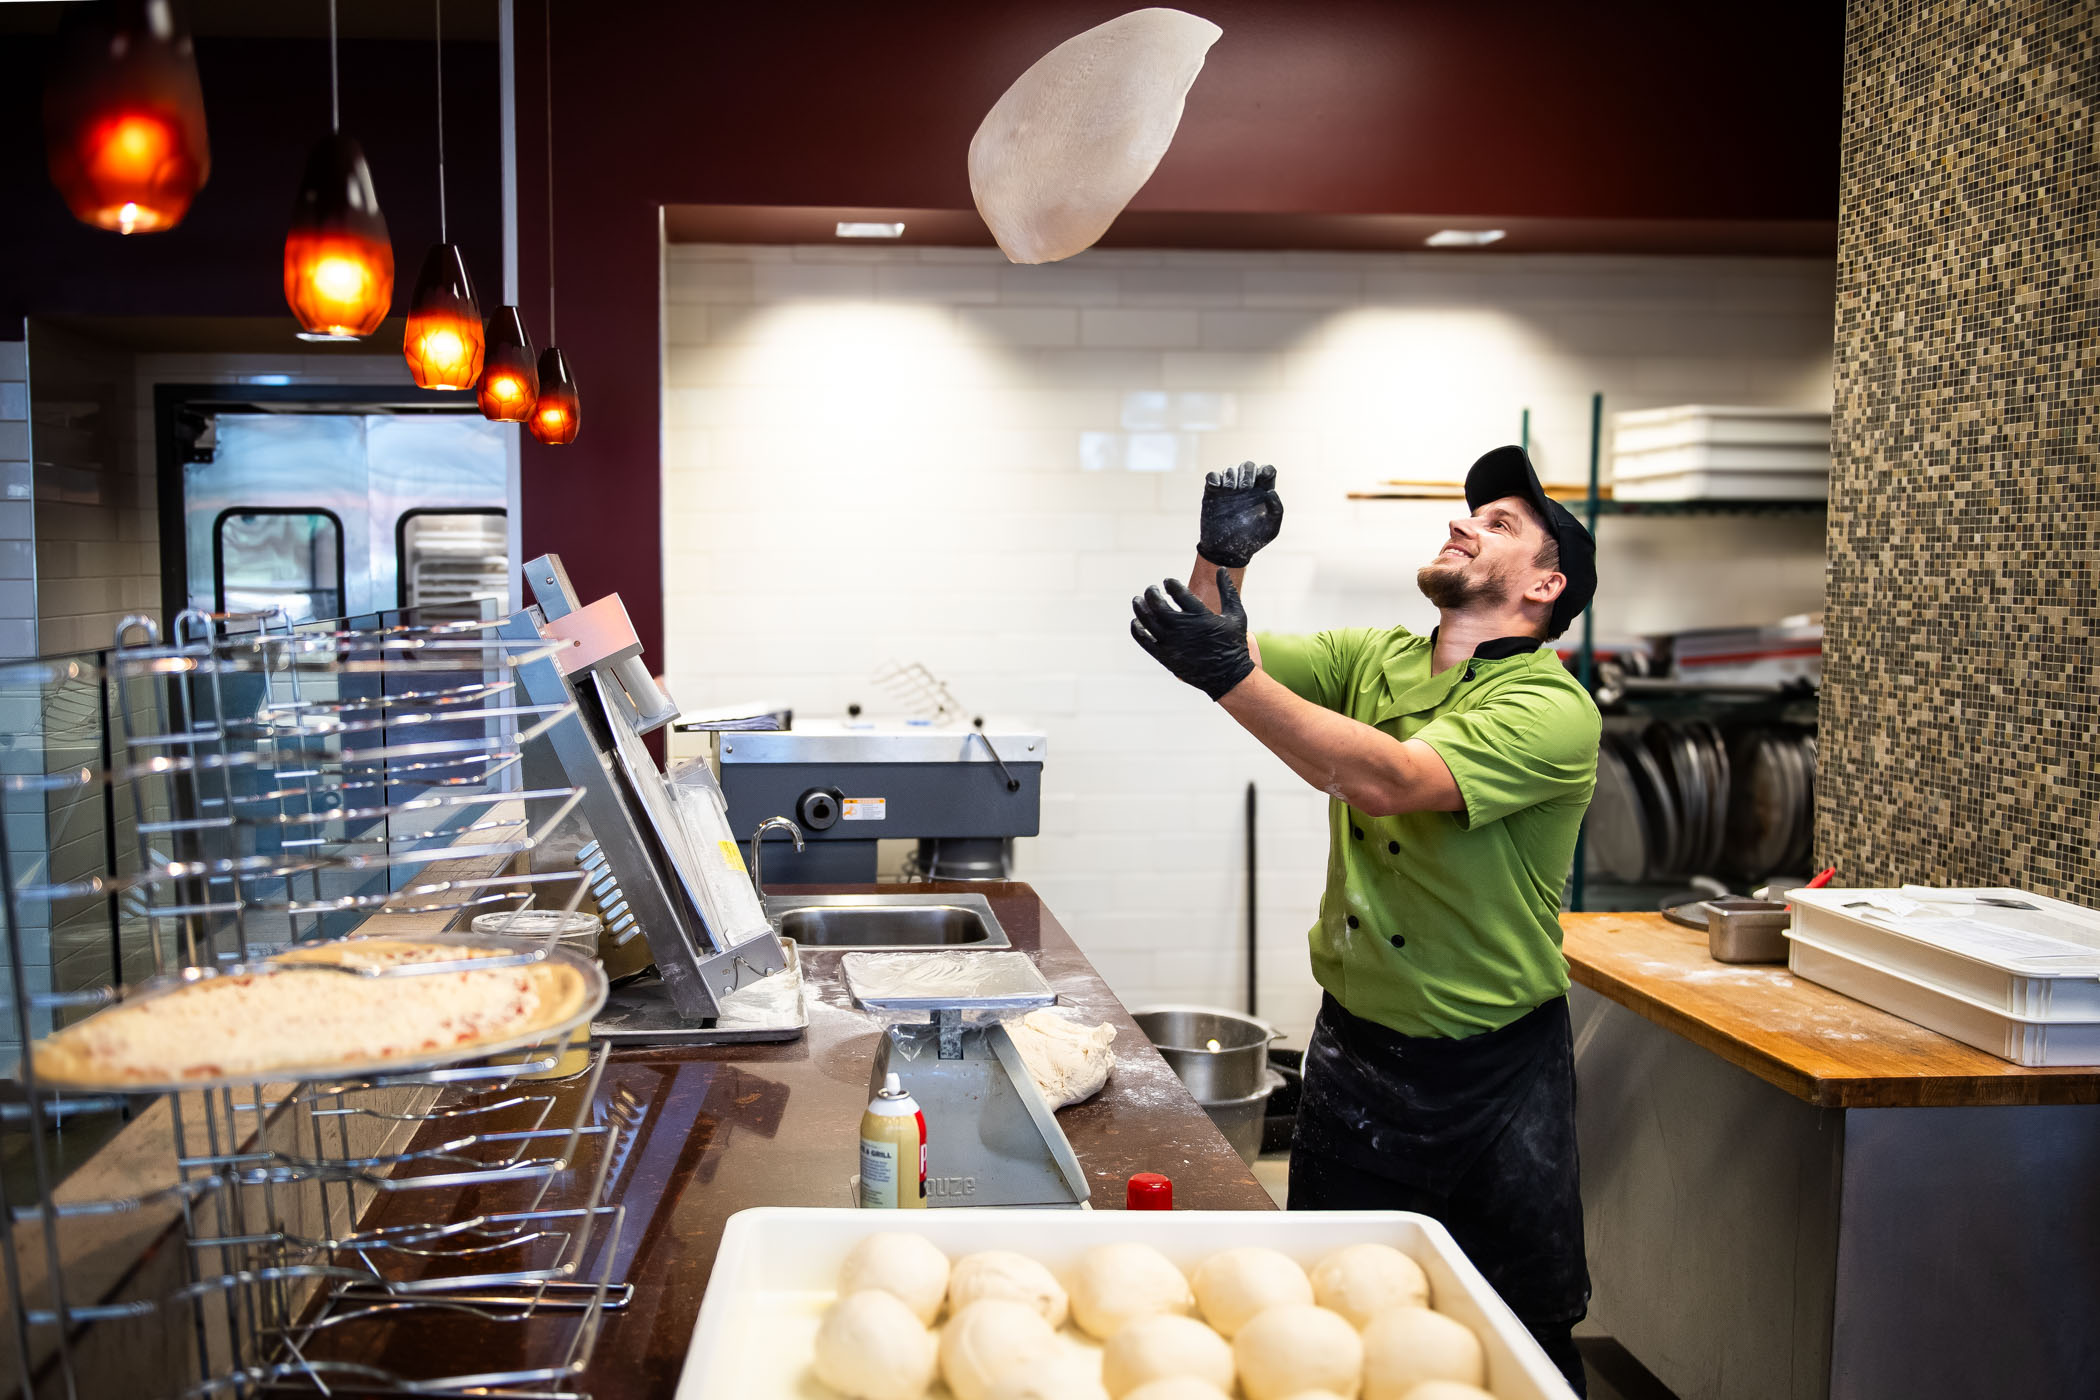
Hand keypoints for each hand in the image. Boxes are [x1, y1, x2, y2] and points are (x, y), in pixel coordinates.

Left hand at [1130, 569, 1255, 700]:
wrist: (1228, 676)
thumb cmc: (1233, 643)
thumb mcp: (1236, 615)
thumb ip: (1228, 590)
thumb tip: (1221, 568)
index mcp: (1200, 615)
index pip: (1178, 591)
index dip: (1170, 584)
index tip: (1168, 582)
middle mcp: (1183, 628)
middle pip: (1157, 603)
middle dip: (1152, 592)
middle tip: (1151, 589)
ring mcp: (1171, 643)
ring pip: (1147, 620)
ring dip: (1139, 607)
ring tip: (1138, 601)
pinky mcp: (1164, 656)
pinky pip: (1143, 640)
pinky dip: (1136, 629)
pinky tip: (1136, 622)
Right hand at [1197, 461, 1283, 568]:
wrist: (1226, 552)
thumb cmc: (1251, 541)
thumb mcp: (1270, 529)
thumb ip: (1276, 510)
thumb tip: (1271, 492)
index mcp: (1262, 493)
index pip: (1267, 472)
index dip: (1266, 470)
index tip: (1263, 477)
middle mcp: (1246, 488)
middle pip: (1248, 466)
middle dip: (1247, 472)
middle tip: (1245, 487)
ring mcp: (1229, 489)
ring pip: (1230, 469)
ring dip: (1231, 476)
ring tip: (1231, 490)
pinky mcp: (1213, 493)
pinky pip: (1212, 476)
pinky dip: (1214, 477)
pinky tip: (1217, 487)